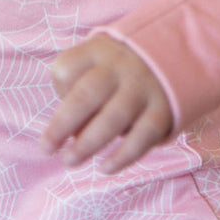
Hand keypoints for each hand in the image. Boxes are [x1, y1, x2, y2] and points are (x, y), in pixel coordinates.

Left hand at [39, 33, 171, 174]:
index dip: (58, 88)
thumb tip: (72, 133)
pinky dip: (123, 156)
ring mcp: (143, 88)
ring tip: (69, 160)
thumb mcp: (96, 64)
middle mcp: (119, 67)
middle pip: (88, 94)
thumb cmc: (117, 69)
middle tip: (46, 148)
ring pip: (114, 117)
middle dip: (63, 124)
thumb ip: (78, 91)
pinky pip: (143, 136)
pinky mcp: (162, 110)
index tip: (58, 104)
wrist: (173, 54)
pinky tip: (105, 168)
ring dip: (88, 143)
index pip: (68, 67)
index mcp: (97, 51)